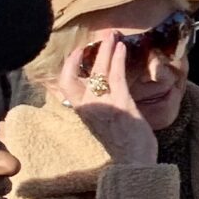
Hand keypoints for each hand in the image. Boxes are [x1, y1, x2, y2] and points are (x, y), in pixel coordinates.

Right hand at [57, 35, 160, 167]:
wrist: (133, 164)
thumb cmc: (124, 147)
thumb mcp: (106, 126)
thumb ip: (101, 110)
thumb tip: (106, 97)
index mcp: (83, 113)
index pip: (65, 86)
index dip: (69, 67)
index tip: (77, 53)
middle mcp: (88, 107)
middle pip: (82, 74)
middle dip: (92, 53)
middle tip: (102, 36)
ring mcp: (103, 104)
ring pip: (100, 71)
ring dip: (108, 50)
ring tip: (114, 35)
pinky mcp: (120, 103)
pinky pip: (116, 76)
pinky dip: (118, 60)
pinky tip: (123, 49)